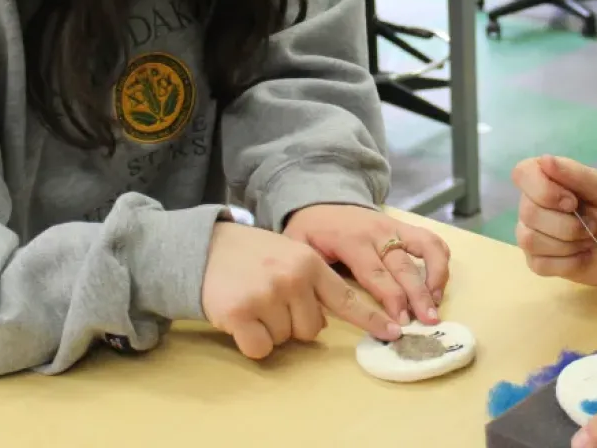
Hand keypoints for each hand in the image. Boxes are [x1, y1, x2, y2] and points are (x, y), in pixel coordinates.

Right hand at [200, 221, 401, 359]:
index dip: (371, 319)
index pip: (346, 298)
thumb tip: (323, 323)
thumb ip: (311, 282)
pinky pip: (260, 348)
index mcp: (309, 263)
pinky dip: (250, 341)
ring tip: (251, 303)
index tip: (393, 333)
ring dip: (268, 330)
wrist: (203, 248)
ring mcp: (267, 295)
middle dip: (292, 324)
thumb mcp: (288, 256)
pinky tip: (239, 319)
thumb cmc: (250, 256)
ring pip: (284, 340)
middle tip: (269, 302)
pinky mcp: (241, 313)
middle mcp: (293, 278)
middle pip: (311, 330)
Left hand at [283, 204, 449, 325]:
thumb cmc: (310, 232)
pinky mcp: (405, 227)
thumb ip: (307, 272)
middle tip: (426, 321)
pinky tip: (438, 287)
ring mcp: (395, 228)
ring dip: (436, 277)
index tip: (400, 322)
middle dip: (417, 296)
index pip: (375, 273)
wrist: (321, 200)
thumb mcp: (298, 247)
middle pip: (403, 266)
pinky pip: (431, 240)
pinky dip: (440, 262)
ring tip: (437, 304)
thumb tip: (317, 308)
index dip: (390, 298)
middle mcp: (378, 232)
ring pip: (426, 248)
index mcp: (351, 240)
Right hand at [513, 155, 596, 287]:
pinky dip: (567, 263)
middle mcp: (534, 203)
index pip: (523, 174)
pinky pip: (538, 264)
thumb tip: (544, 159)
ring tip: (587, 241)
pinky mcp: (537, 261)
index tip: (572, 202)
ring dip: (568, 244)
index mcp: (549, 179)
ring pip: (529, 240)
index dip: (543, 190)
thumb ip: (578, 174)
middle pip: (528, 212)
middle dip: (567, 224)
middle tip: (592, 225)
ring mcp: (532, 233)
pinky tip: (581, 257)